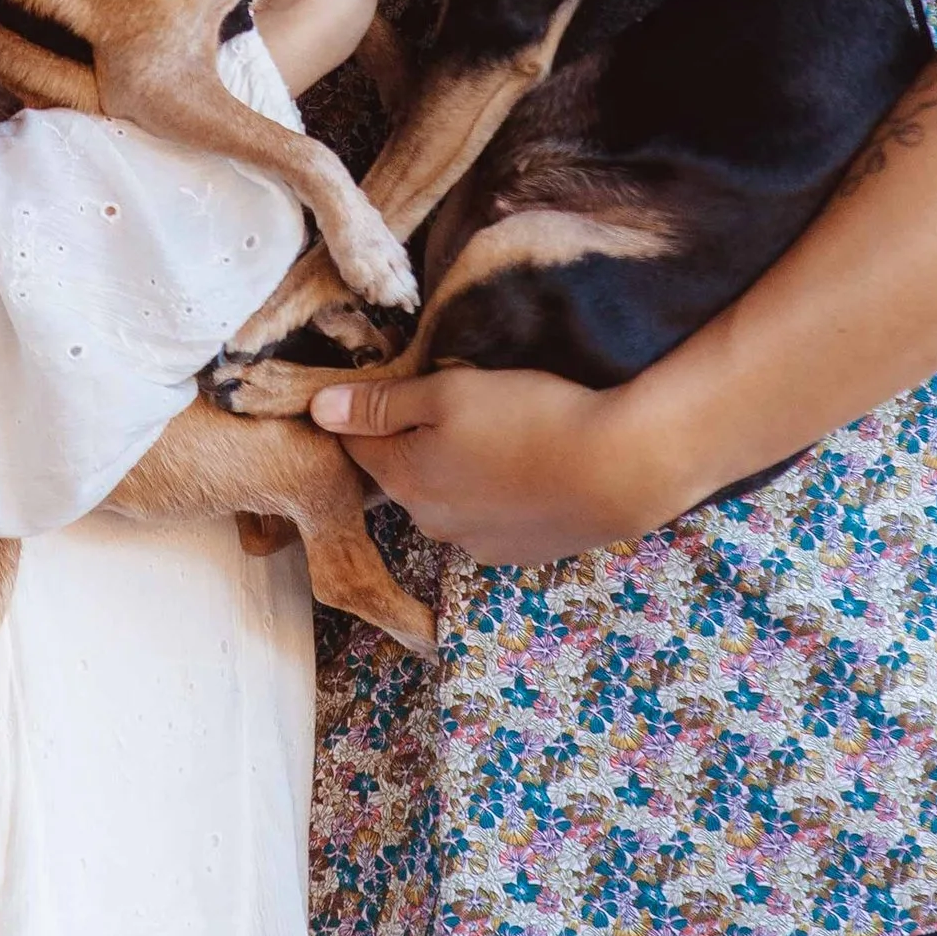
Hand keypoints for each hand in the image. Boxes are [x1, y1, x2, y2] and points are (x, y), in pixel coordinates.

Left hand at [309, 363, 684, 564]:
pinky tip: (524, 465)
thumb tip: (317, 411)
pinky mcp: (517, 553)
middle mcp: (428, 522)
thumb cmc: (528, 417)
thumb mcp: (448, 392)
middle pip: (400, 471)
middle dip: (413, 438)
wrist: (619, 468)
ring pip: (445, 495)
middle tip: (456, 400)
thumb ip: (380, 404)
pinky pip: (486, 516)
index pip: (354, 442)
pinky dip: (494, 492)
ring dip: (456, 467)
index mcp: (402, 478)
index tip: (390, 382)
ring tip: (498, 431)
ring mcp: (474, 545)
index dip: (363, 409)